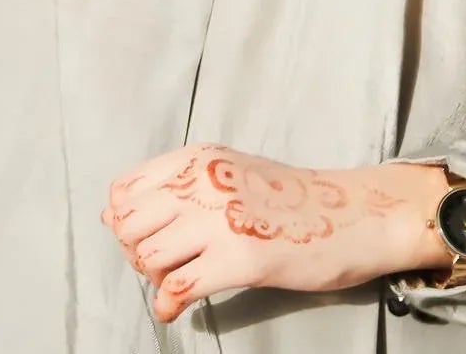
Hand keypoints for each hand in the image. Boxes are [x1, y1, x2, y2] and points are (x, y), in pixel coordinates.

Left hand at [100, 142, 437, 325]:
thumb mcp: (228, 173)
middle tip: (162, 265)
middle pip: (129, 224)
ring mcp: (221, 218)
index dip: (125, 221)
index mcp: (198, 157)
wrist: (351, 214)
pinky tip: (179, 308)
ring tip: (177, 281)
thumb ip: (177, 187)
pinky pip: (179, 286)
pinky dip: (170, 303)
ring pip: (147, 256)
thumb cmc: (290, 198)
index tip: (144, 237)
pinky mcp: (240, 258)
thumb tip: (114, 216)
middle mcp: (203, 180)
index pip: (124, 189)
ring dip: (155, 278)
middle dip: (135, 253)